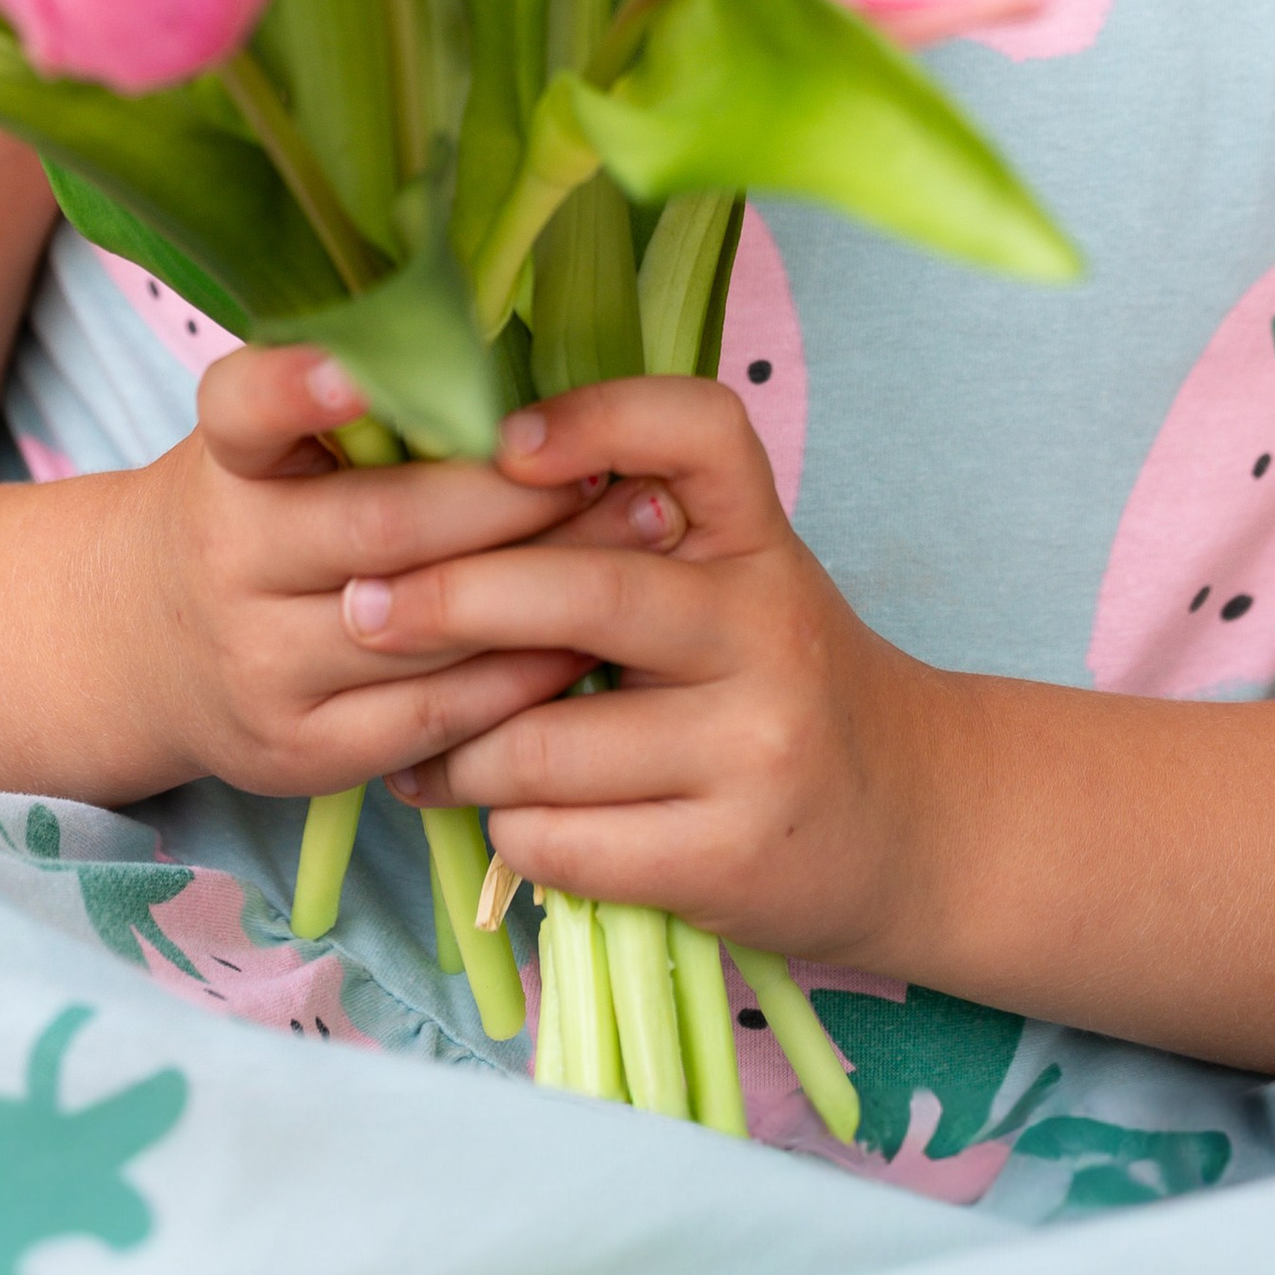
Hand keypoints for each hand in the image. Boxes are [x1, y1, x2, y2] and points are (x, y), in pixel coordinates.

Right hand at [132, 346, 677, 797]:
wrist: (147, 648)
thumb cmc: (260, 509)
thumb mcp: (275, 440)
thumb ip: (363, 395)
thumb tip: (508, 330)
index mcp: (225, 461)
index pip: (242, 411)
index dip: (294, 388)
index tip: (358, 369)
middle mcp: (230, 561)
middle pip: (383, 527)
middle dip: (514, 496)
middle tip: (618, 465)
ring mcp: (260, 665)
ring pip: (424, 626)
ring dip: (547, 583)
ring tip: (643, 540)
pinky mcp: (299, 752)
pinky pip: (434, 716)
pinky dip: (519, 677)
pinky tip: (588, 639)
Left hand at [379, 376, 933, 956]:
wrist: (913, 818)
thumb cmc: (780, 678)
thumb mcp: (740, 577)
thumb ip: (633, 533)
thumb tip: (448, 494)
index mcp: (761, 539)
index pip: (696, 431)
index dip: (595, 417)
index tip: (499, 446)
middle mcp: (767, 628)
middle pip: (585, 592)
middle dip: (449, 601)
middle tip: (361, 610)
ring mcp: (753, 747)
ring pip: (545, 743)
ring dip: (461, 752)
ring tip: (427, 749)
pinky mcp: (728, 856)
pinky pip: (563, 842)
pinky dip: (508, 830)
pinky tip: (500, 816)